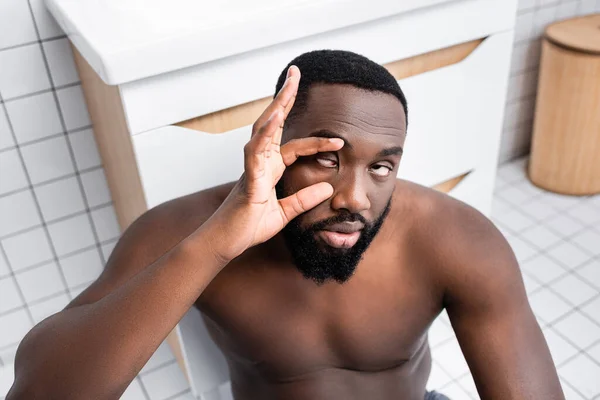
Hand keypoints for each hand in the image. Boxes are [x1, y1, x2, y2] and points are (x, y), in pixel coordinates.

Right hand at [205, 66, 343, 261]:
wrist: (227, 243)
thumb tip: (328, 188)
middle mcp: (259, 163)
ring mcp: (251, 168)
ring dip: (276, 107)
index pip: (294, 147)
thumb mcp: (285, 213)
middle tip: (295, 73)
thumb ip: (304, 199)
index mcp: (268, 169)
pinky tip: (275, 118)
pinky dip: (264, 134)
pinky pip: (254, 152)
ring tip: (288, 85)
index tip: (339, 143)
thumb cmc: (248, 227)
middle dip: (284, 98)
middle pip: (273, 123)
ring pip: (262, 129)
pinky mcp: (247, 179)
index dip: (317, 143)